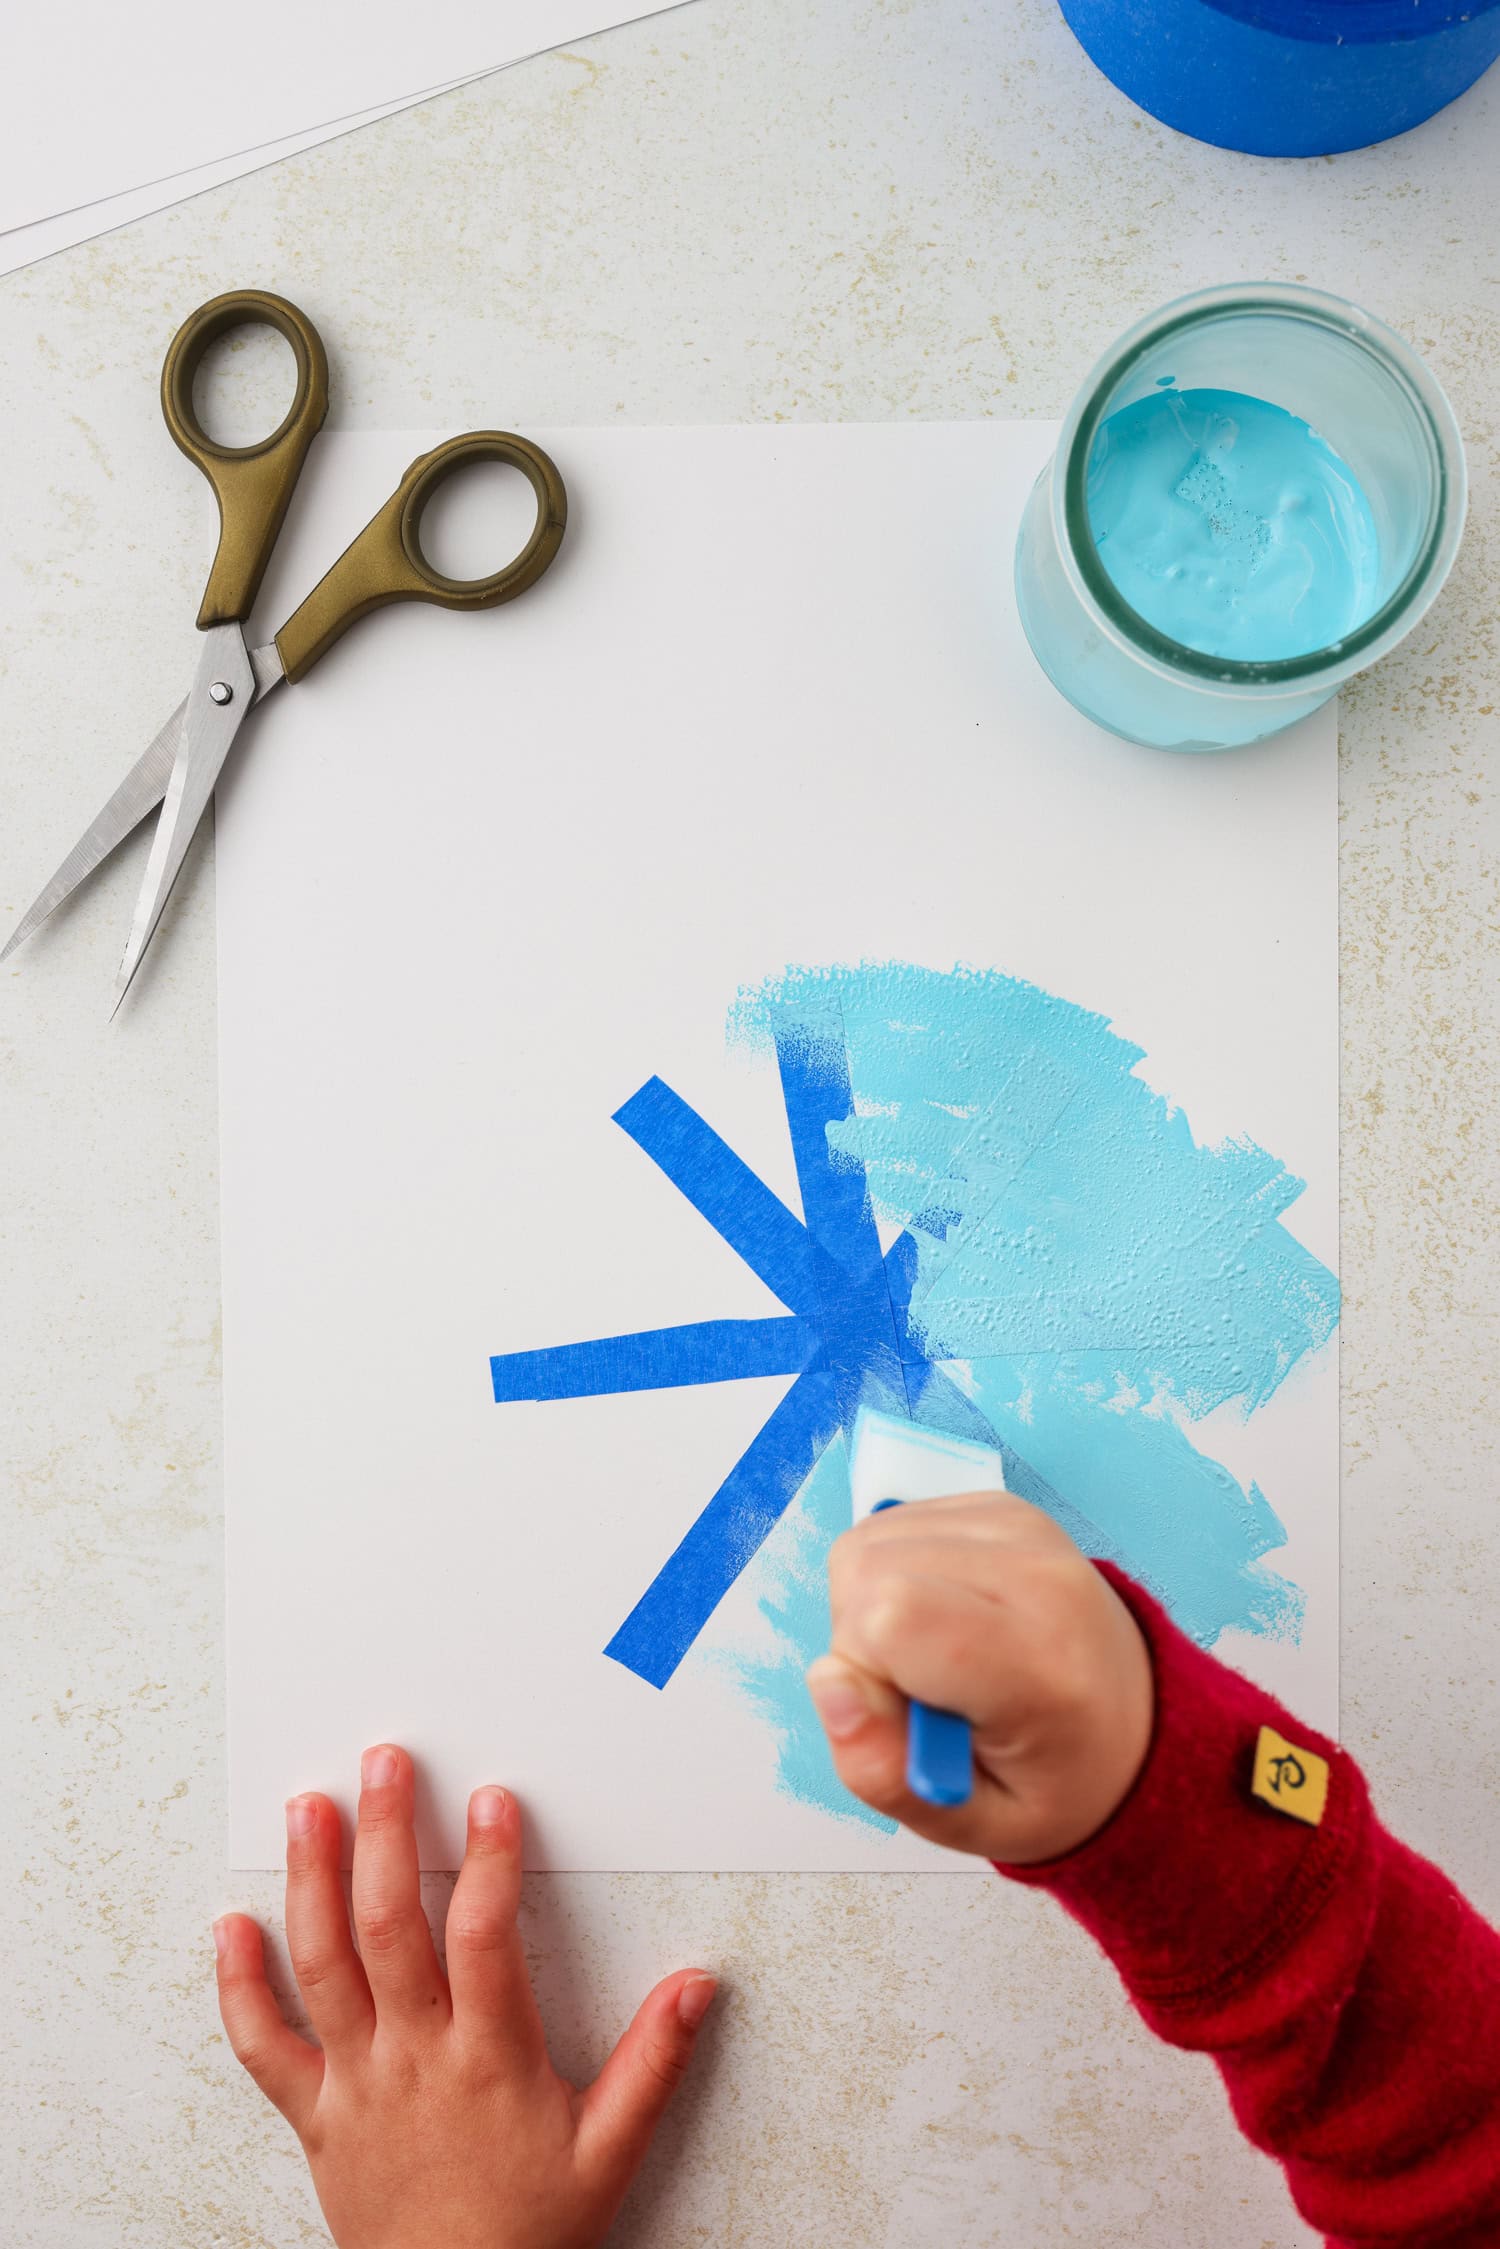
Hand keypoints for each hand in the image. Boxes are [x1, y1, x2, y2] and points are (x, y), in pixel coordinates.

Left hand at [214, 1747, 715, 2248]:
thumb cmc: (529, 2234)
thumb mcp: (610, 2151)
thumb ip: (652, 2062)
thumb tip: (696, 1986)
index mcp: (488, 2059)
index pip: (485, 1936)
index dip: (489, 1861)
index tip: (493, 1801)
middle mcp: (413, 2057)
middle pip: (389, 1925)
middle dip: (385, 1833)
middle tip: (382, 1763)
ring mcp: (356, 2082)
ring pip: (322, 1964)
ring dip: (311, 1879)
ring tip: (308, 1809)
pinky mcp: (315, 2115)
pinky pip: (264, 2046)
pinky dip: (239, 1985)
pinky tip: (229, 1926)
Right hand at [806, 1494, 1152, 1864]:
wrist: (1127, 1721)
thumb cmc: (1046, 1782)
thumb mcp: (969, 1824)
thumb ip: (883, 1771)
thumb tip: (829, 1682)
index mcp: (1040, 1668)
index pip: (895, 1614)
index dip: (865, 1671)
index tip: (906, 1717)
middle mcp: (1041, 1578)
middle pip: (869, 1572)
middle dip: (860, 1641)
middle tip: (915, 1691)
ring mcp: (1024, 1529)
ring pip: (869, 1543)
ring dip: (870, 1606)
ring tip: (930, 1657)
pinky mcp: (1001, 1505)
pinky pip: (893, 1525)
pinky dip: (891, 1573)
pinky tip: (939, 1615)